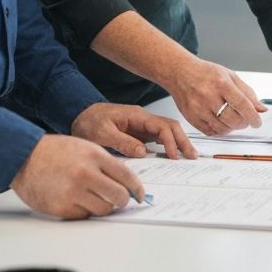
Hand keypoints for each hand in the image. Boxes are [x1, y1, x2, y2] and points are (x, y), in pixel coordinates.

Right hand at [10, 134, 145, 218]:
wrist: (25, 158)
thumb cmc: (56, 152)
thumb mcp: (86, 147)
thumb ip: (105, 164)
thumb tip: (126, 183)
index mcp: (95, 156)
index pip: (126, 176)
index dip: (137, 188)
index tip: (140, 195)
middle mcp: (86, 174)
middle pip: (119, 196)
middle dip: (123, 200)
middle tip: (120, 199)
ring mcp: (73, 192)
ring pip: (104, 210)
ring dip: (105, 207)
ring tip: (96, 198)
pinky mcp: (61, 208)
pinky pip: (84, 216)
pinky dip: (86, 211)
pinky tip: (78, 200)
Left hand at [71, 102, 196, 158]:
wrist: (79, 115)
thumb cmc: (88, 122)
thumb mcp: (102, 133)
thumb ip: (122, 142)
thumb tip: (143, 152)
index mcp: (137, 116)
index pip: (161, 126)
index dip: (171, 141)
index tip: (174, 156)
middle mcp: (143, 119)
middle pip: (170, 126)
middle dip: (182, 140)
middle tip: (191, 156)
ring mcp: (142, 126)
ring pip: (167, 131)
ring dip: (178, 142)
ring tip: (187, 156)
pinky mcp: (138, 133)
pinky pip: (158, 138)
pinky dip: (168, 145)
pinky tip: (172, 155)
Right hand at [165, 55, 265, 135]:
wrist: (180, 72)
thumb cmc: (205, 73)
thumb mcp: (230, 76)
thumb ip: (247, 92)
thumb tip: (261, 109)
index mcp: (221, 83)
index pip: (242, 105)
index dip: (253, 116)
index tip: (257, 122)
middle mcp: (209, 96)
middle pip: (233, 119)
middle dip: (244, 123)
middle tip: (246, 120)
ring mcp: (198, 108)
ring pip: (223, 129)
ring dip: (232, 127)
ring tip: (233, 120)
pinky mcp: (191, 118)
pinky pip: (210, 132)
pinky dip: (220, 130)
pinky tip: (222, 122)